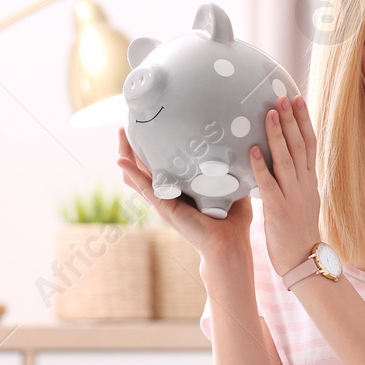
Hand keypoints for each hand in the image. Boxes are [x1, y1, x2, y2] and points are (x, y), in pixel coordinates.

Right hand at [116, 126, 253, 259]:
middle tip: (131, 122)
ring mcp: (163, 199)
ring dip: (127, 154)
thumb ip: (232, 168)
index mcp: (181, 186)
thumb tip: (243, 145)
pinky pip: (143, 187)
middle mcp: (168, 191)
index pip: (161, 162)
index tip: (152, 123)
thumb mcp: (231, 186)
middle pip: (143, 166)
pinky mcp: (164, 207)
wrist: (230, 242)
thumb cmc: (233, 218)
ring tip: (122, 133)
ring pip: (136, 175)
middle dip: (133, 145)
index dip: (153, 146)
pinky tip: (121, 160)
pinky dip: (132, 173)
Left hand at [253, 94, 323, 276]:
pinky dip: (261, 166)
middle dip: (292, 120)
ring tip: (270, 114)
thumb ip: (294, 180)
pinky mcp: (279, 210)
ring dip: (278, 136)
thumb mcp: (301, 201)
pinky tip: (253, 150)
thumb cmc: (299, 232)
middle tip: (283, 97)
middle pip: (300, 146)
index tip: (298, 100)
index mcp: (310, 182)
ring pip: (287, 160)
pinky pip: (269, 185)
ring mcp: (293, 197)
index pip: (310, 145)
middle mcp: (305, 185)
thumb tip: (282, 160)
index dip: (304, 121)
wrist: (304, 260)